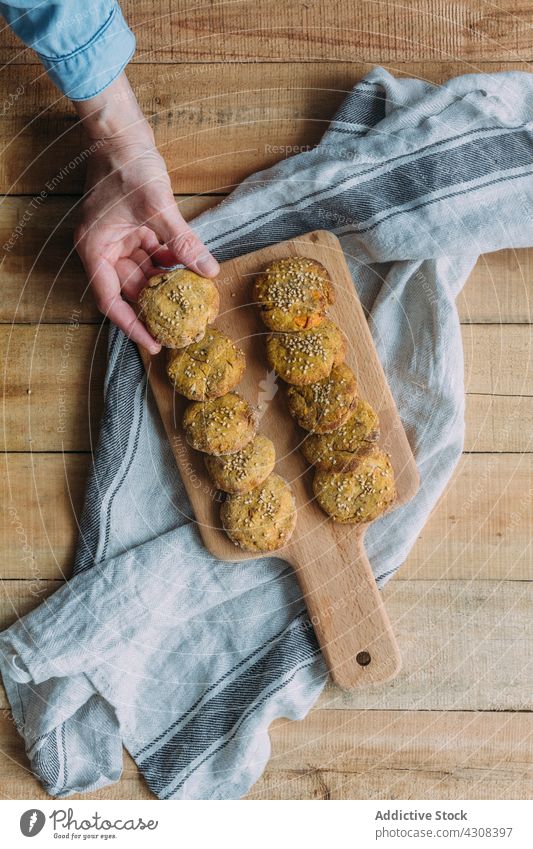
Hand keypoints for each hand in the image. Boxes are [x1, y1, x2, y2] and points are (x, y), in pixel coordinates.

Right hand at [73, 74, 218, 352]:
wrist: (121, 129)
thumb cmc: (127, 163)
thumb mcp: (158, 207)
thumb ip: (183, 242)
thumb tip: (209, 271)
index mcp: (95, 249)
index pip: (111, 300)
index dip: (132, 325)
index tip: (154, 343)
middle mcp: (104, 248)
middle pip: (130, 289)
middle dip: (155, 307)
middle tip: (181, 328)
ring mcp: (119, 238)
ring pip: (145, 273)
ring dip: (167, 285)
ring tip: (192, 304)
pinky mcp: (134, 227)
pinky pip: (154, 254)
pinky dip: (171, 261)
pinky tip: (192, 269)